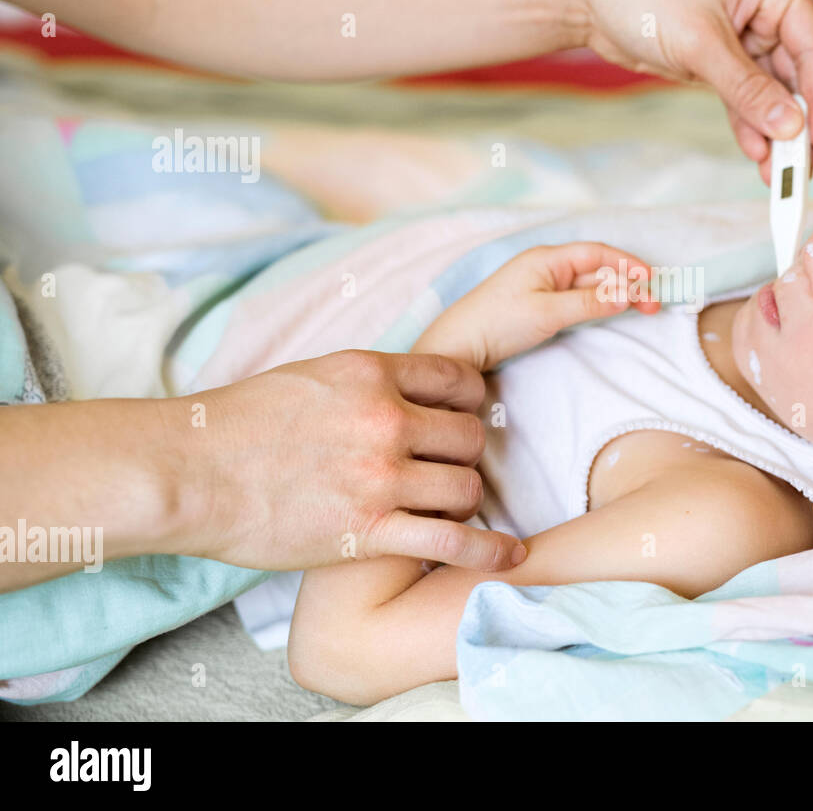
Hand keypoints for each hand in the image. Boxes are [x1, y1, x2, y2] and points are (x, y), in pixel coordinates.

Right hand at [172, 350, 524, 571]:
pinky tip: (508, 555)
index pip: (459, 378)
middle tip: (450, 467)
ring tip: (449, 506)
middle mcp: (384, 419)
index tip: (467, 417)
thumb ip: (363, 384)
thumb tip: (400, 392)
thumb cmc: (234, 426)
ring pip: (467, 485)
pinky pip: (453, 540)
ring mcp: (379, 477)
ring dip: (465, 498)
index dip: (473, 401)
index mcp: (370, 374)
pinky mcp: (367, 530)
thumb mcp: (309, 378)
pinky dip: (488, 550)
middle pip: (471, 435)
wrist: (186, 472)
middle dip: (466, 454)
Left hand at [414, 242, 660, 370]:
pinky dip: (600, 304)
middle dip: (628, 282)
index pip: (597, 253)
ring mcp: (543, 286)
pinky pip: (579, 299)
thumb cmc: (496, 323)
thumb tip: (628, 293)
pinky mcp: (540, 306)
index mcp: (547, 259)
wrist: (459, 347)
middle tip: (653, 304)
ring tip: (642, 308)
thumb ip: (589, 303)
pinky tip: (613, 312)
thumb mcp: (548, 313)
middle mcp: (547, 267)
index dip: (628, 265)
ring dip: (617, 294)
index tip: (651, 282)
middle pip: (597, 269)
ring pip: (590, 285)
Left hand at [573, 0, 812, 183]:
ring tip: (777, 176)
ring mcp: (748, 34)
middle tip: (800, 172)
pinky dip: (750, 126)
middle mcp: (769, 7)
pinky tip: (757, 156)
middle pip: (797, 76)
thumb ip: (748, 90)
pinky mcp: (724, 59)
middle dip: (797, 125)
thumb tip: (792, 129)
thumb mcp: (701, 44)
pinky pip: (746, 99)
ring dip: (774, 133)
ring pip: (773, 93)